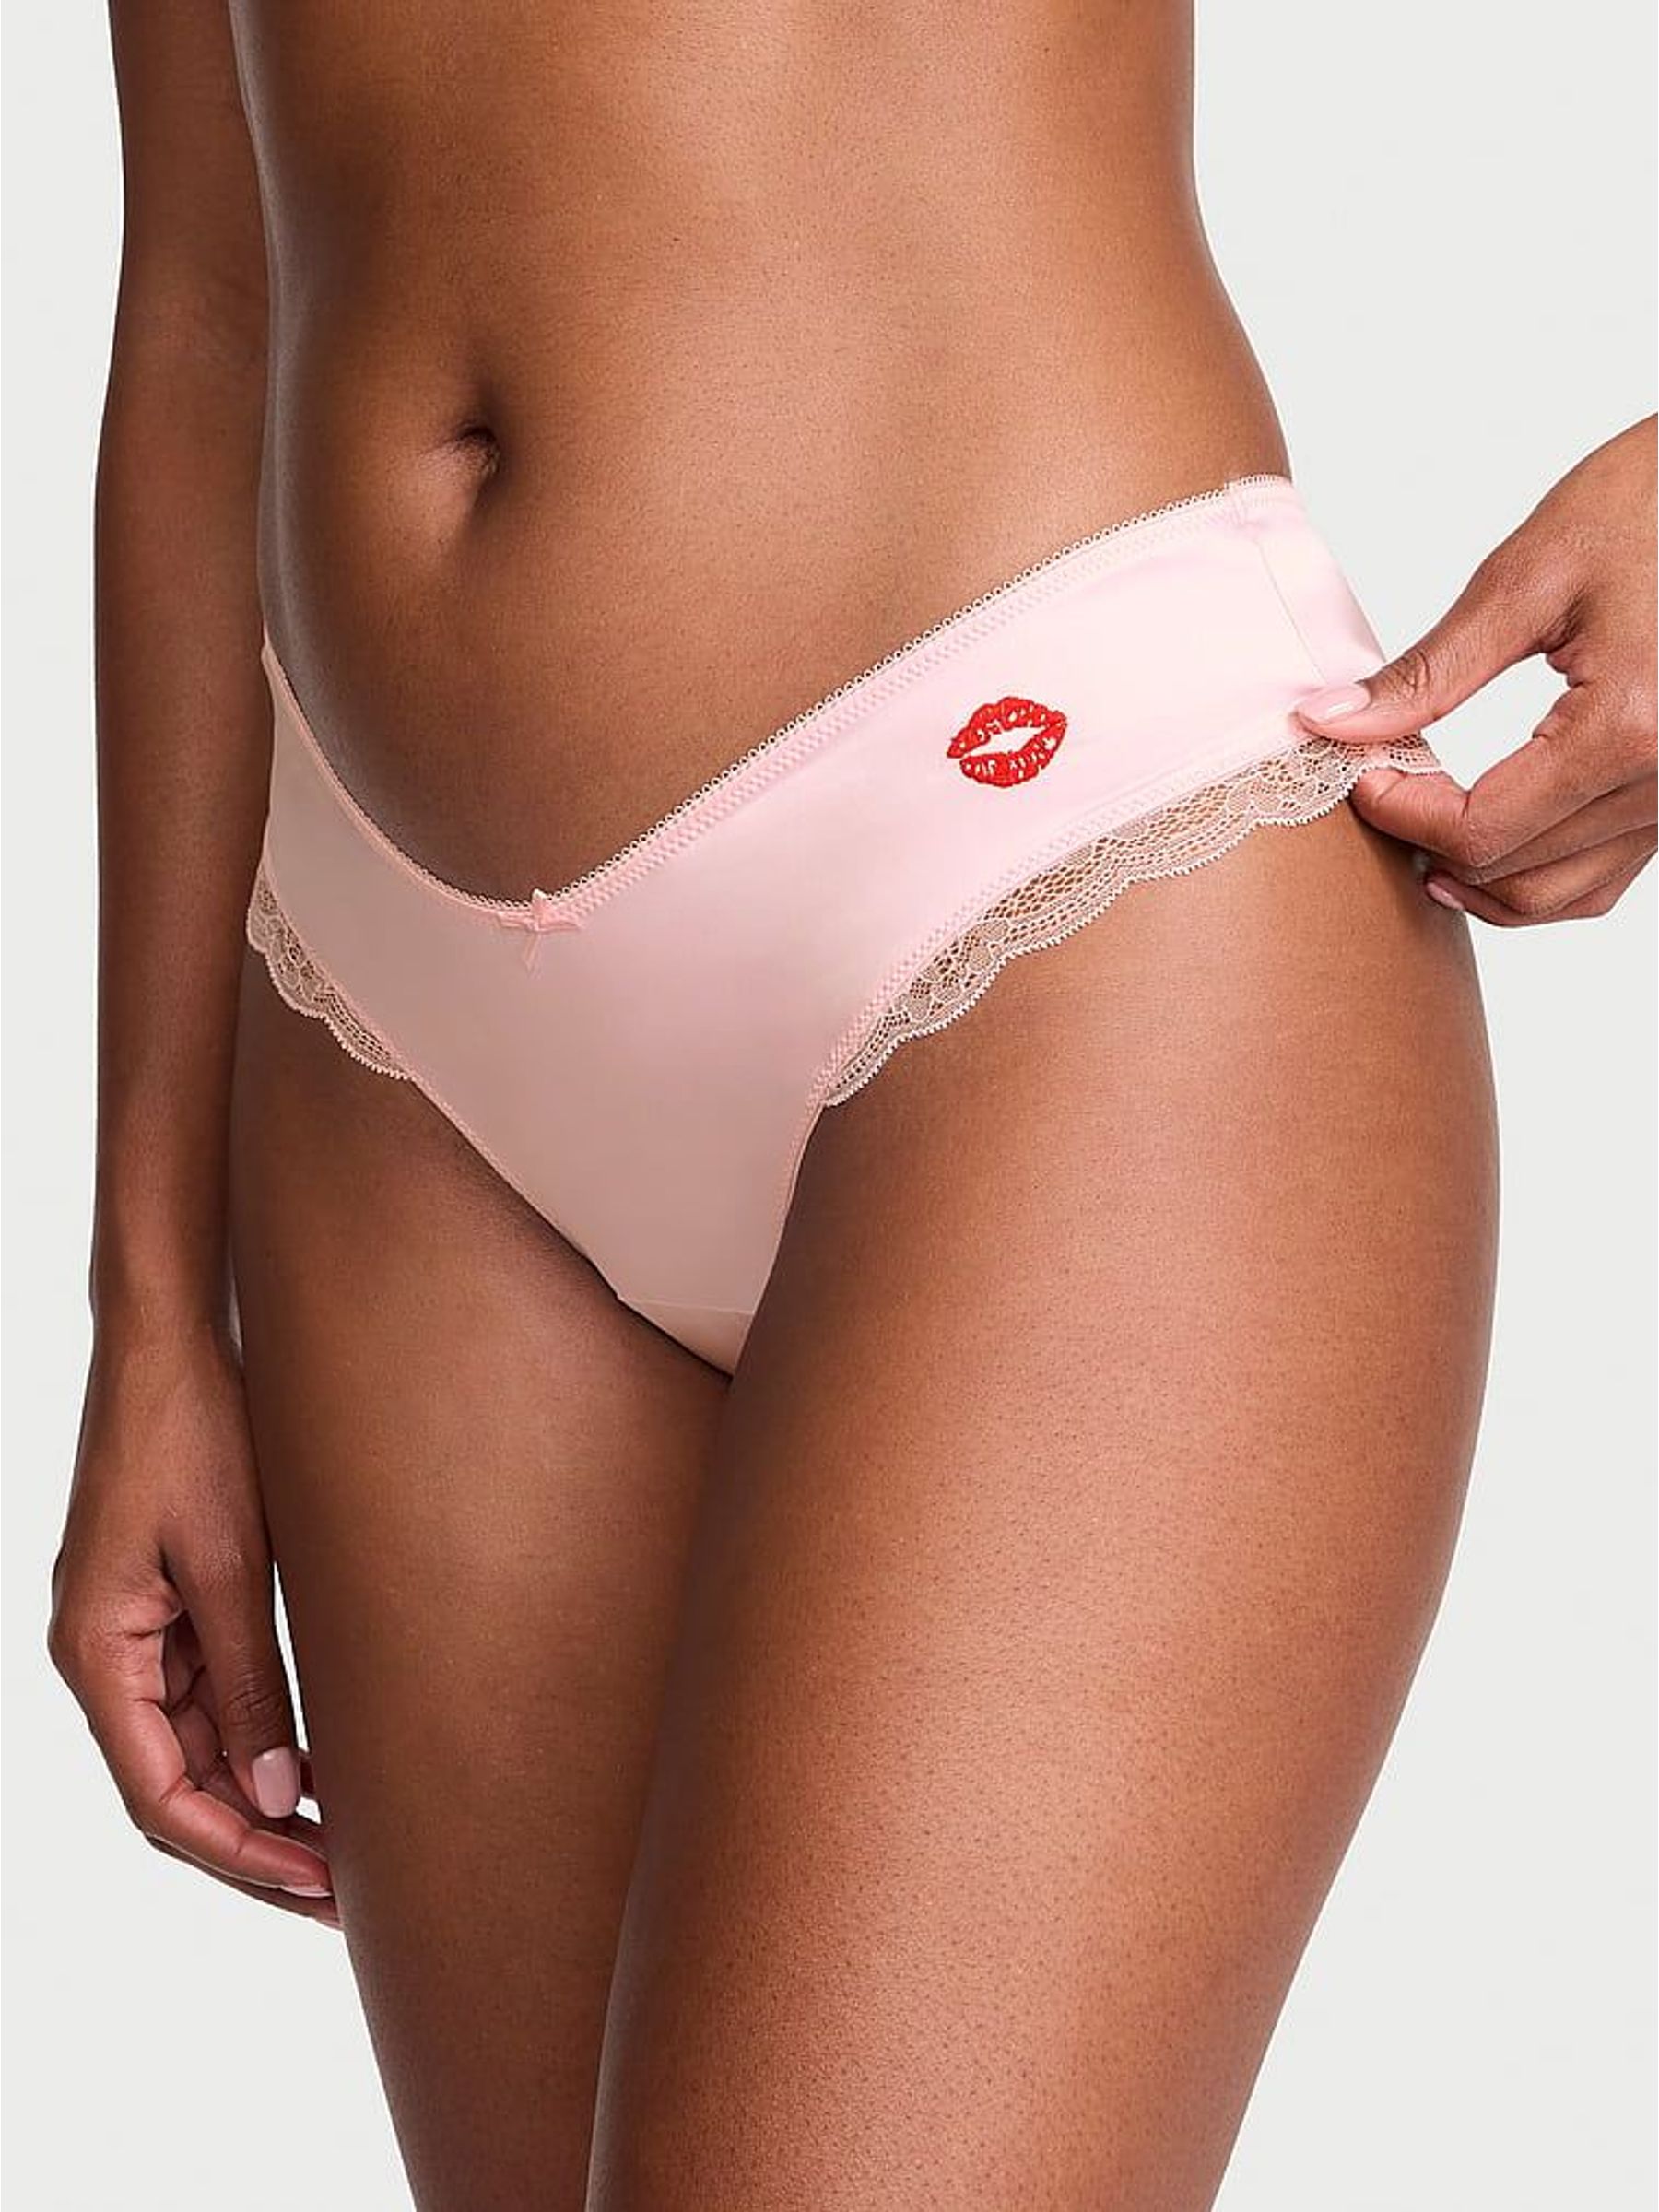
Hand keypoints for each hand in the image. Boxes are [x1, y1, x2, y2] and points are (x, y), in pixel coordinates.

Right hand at [48, 1319, 336, 1924]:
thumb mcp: (232, 1560)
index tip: (318, 1888)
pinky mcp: (167, 1606)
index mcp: (96, 1654)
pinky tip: (319, 1765)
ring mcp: (134, 1633)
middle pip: (176, 1788)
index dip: (240, 1854)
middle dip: (257, 1846)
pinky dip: (258, 1738)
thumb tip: (276, 1792)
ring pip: (194, 1751)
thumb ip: (251, 1677)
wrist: (173, 1338)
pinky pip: (206, 1697)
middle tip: (346, 1893)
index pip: (161, 1799)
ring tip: (347, 1845)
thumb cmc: (192, 1431)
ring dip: (261, 1800)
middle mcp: (103, 1657)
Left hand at [1295, 418, 1656, 923]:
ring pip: (1553, 896)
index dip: (1402, 814)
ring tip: (1414, 829)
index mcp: (1628, 727)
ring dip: (1475, 879)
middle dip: (1428, 842)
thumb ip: (1427, 671)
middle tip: (1376, 789)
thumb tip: (1331, 720)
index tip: (1356, 773)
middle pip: (1512, 870)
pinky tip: (1478, 847)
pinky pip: (1597, 881)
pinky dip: (1531, 879)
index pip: (1483, 830)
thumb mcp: (1524, 579)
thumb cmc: (1642, 509)